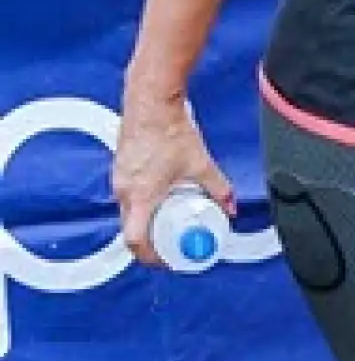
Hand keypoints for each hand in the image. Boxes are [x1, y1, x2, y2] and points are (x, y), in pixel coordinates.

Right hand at [113, 98, 234, 266]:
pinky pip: (127, 195)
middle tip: (172, 243)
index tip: (166, 259)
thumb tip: (230, 206)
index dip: (150, 256)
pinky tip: (161, 196)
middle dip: (152, 241)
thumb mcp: (201, 164)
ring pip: (128, 212)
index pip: (135, 240)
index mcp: (140, 196)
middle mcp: (124, 191)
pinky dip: (142, 203)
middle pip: (132, 229)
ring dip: (147, 220)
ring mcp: (119, 179)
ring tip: (170, 219)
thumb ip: (218, 188)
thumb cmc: (168, 130)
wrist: (150, 101)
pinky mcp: (120, 168)